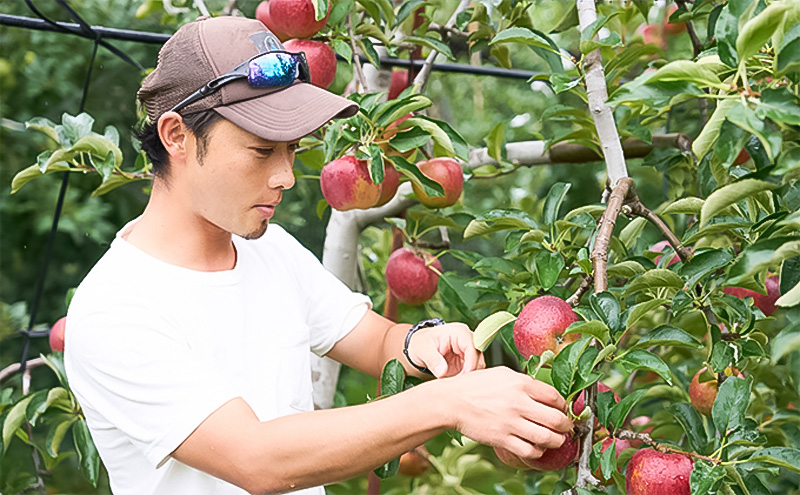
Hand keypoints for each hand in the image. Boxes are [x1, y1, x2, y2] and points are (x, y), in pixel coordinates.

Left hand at [407, 322, 485, 377]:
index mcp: (459, 332)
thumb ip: (433, 360)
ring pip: (477, 368)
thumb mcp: (423, 350)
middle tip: (456, 384)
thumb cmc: (422, 343)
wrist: (420, 346)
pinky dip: (464, 381)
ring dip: (467, 378)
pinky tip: (453, 384)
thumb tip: (442, 372)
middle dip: (469, 373)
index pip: (473, 347)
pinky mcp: (466, 363)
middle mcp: (467, 341)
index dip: (471, 362)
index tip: (465, 375)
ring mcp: (468, 353)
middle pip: (478, 359)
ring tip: (452, 384)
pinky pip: (471, 374)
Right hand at [432, 367, 573, 459]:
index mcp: (520, 383)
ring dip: (556, 441)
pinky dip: (538, 452)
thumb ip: (524, 382)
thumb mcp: (502, 374)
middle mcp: (518, 402)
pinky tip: (536, 447)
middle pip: (557, 419)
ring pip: (547, 438)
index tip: (563, 410)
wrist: (452, 401)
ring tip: (555, 439)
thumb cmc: (475, 386)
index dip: (564, 406)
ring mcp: (510, 422)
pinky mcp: (502, 438)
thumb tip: (544, 393)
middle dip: (566, 426)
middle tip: (565, 427)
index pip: (555, 397)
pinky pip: (530, 451)